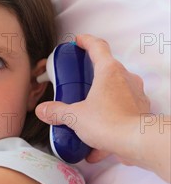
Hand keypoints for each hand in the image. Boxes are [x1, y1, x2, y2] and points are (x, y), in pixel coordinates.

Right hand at [35, 34, 150, 164]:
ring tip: (85, 116)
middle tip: (77, 84)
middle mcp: (125, 78)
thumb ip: (57, 112)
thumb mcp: (75, 117)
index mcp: (109, 71)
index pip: (98, 46)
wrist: (136, 142)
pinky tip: (95, 142)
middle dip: (91, 76)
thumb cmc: (109, 123)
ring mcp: (135, 94)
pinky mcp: (140, 111)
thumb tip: (44, 110)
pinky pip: (121, 112)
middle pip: (107, 69)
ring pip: (115, 91)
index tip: (79, 41)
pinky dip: (108, 123)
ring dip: (100, 101)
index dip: (87, 41)